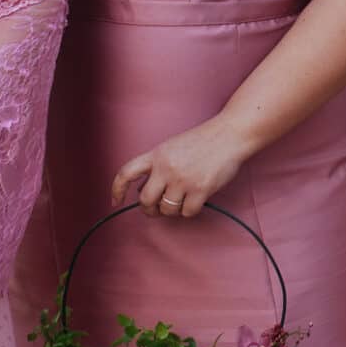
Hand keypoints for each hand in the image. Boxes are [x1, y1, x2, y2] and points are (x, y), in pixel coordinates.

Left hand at [112, 116, 251, 216]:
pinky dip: (190, 210)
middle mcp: (166, 167)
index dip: (117, 190)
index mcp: (157, 154)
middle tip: (157, 208)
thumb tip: (146, 192)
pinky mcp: (200, 189)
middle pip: (145, 200)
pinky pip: (187, 212)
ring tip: (182, 199)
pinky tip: (196, 199)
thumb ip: (158, 166)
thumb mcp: (173, 147)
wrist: (230, 134)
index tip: (115, 202)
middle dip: (149, 209)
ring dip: (173, 210)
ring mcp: (183, 179)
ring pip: (166, 209)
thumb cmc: (204, 140)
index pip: (126, 173)